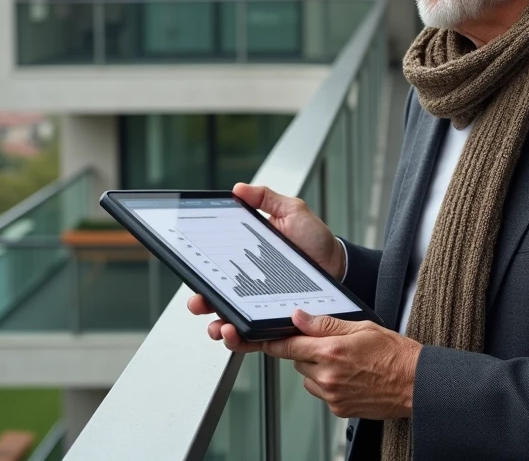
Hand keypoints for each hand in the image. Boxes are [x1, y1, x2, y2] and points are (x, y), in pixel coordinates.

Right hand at [187, 183, 344, 333]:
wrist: (339, 266)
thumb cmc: (315, 240)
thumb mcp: (292, 211)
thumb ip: (266, 198)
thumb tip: (238, 189)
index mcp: (247, 255)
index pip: (217, 264)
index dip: (200, 269)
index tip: (190, 268)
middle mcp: (249, 281)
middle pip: (216, 295)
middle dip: (200, 301)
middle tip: (197, 302)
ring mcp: (260, 303)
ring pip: (229, 318)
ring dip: (217, 325)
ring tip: (217, 326)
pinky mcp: (273, 320)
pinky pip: (252, 334)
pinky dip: (239, 339)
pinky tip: (235, 335)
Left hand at [264, 310, 419, 419]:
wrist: (416, 384)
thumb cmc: (395, 354)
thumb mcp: (361, 327)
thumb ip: (326, 324)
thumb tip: (299, 317)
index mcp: (332, 351)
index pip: (289, 347)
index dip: (274, 342)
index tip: (263, 340)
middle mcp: (328, 376)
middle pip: (298, 361)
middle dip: (308, 351)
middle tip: (332, 345)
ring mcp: (333, 395)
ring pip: (308, 378)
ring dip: (317, 369)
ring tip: (345, 362)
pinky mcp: (339, 409)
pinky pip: (321, 393)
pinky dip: (328, 384)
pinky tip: (350, 376)